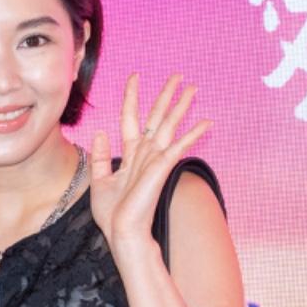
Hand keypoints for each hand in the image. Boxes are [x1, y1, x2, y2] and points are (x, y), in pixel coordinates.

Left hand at [88, 73, 210, 255]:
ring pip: (169, 125)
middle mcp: (145, 154)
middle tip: (177, 75)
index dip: (132, 97)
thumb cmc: (112, 213)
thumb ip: (100, 157)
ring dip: (181, 106)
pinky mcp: (162, 167)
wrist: (122, 231)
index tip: (135, 77)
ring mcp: (155, 159)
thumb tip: (101, 133)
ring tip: (193, 87)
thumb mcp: (99, 180)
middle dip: (166, 95)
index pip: (130, 118)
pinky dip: (193, 133)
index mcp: (129, 155)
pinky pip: (179, 145)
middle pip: (156, 117)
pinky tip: (207, 121)